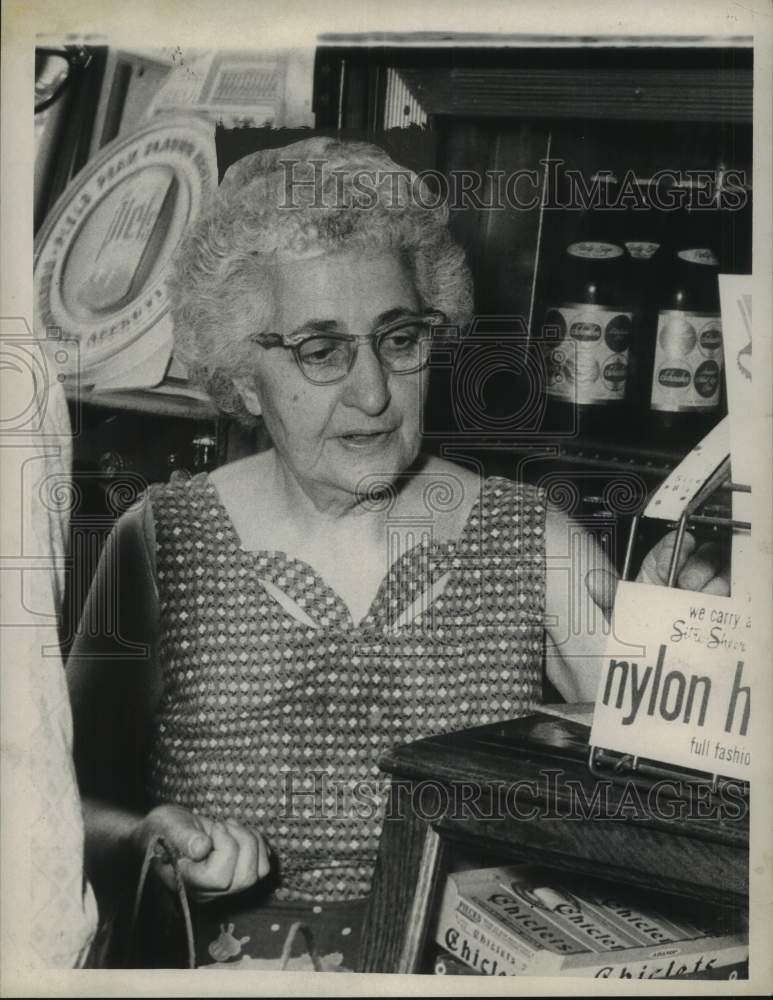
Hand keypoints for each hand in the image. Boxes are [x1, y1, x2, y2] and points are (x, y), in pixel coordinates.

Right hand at [133, 804, 270, 900]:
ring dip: (251, 841)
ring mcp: (224, 887)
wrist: (164, 831)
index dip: (224, 847)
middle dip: (241, 842)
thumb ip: (183, 836)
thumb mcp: (167, 825)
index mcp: (187, 882)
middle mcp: (208, 891)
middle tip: (223, 825)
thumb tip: (201, 848)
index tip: (212, 828)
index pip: (219, 878)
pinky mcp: (236, 877)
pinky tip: (239, 832)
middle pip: (244, 878)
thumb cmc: (163, 829)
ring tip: (230, 827)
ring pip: (258, 873)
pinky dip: (258, 844)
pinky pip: (263, 867)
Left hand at [583, 530, 729, 622]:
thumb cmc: (640, 634)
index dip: (676, 543)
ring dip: (713, 584)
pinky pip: (735, 596)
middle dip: (697, 565)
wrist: (657, 663)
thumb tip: (593, 580)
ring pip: (723, 572)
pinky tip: (712, 610)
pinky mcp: (726, 607)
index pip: (672, 544)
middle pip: (705, 552)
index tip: (678, 549)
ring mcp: (710, 590)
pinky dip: (726, 600)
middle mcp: (688, 574)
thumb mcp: (620, 617)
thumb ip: (608, 597)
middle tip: (684, 585)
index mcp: (660, 568)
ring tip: (696, 601)